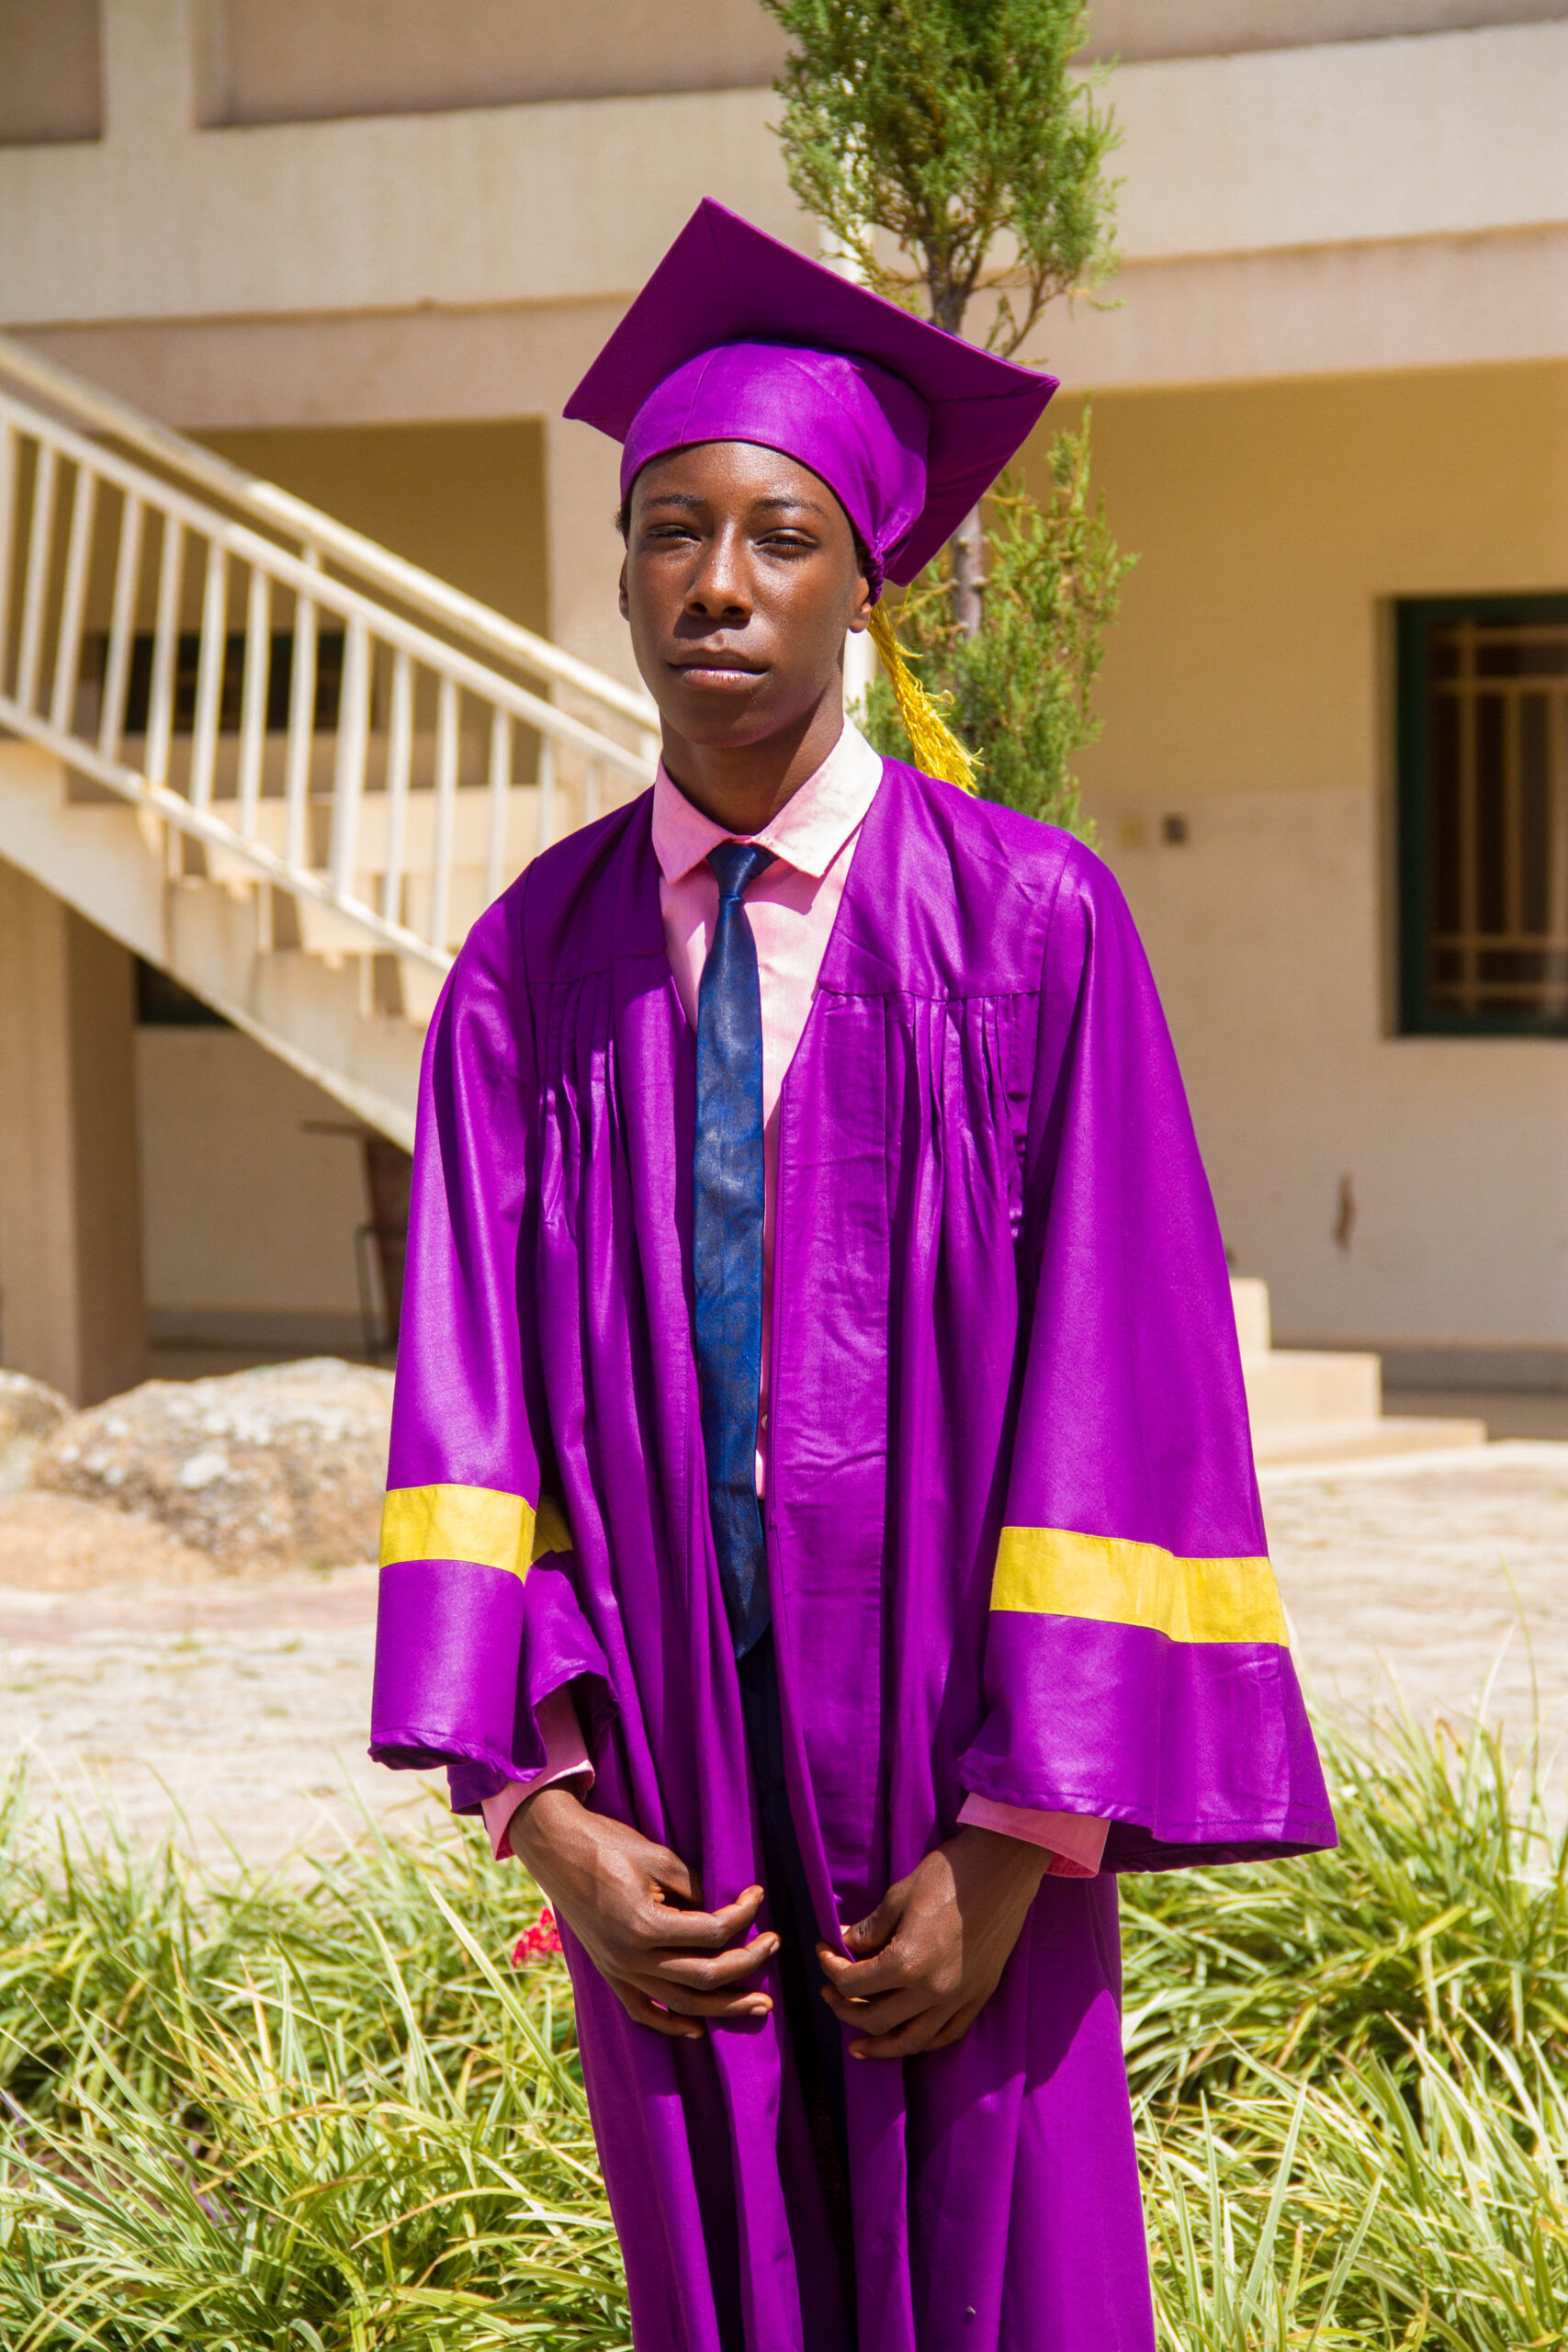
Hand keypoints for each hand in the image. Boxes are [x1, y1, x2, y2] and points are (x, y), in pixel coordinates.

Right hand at [508, 1784, 777, 2039]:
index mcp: (645, 1925)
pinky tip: (698, 2028)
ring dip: (725, 2007)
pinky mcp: (609, 1973)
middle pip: (705, 1976)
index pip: (713, 1931)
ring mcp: (618, 1970)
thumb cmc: (608, 1844)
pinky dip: (671, 2024)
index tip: (759, 1895)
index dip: (744, 1914)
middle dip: (748, 1964)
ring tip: (759, 2005)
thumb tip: (727, 1915)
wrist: (556, 1847)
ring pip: (681, 2004)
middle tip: (775, 1946)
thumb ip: (695, 1890)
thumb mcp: (659, 1858)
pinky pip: (642, 2010)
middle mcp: (631, 1958)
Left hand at [817, 1826, 1048, 2058]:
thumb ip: (870, 1929)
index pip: (854, 1983)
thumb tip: (845, 1944)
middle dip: (845, 2008)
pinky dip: (923, 2042)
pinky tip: (906, 2038)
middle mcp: (933, 1990)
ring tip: (857, 2043)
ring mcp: (959, 1998)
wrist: (1004, 1868)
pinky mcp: (979, 1996)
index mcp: (908, 1962)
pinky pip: (947, 2034)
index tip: (824, 1951)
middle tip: (831, 1993)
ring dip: (879, 2044)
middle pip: (876, 2020)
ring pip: (912, 2041)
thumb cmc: (950, 1874)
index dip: (831, 1968)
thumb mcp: (899, 1895)